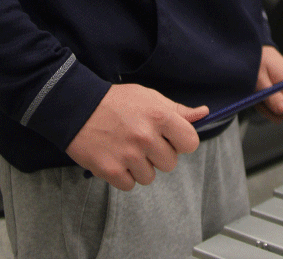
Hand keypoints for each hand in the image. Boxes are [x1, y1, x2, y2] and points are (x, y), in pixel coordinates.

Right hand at [66, 84, 208, 190]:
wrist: (78, 108)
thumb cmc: (117, 102)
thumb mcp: (150, 97)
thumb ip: (177, 110)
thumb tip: (203, 113)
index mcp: (160, 116)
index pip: (190, 143)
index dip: (182, 142)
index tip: (170, 138)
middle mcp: (146, 137)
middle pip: (170, 163)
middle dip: (159, 155)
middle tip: (142, 141)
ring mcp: (129, 156)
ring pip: (150, 176)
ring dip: (140, 166)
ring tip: (127, 148)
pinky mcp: (111, 171)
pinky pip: (130, 185)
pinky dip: (123, 175)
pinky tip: (116, 157)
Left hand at [255, 45, 282, 121]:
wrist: (258, 50)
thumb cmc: (257, 62)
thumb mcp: (260, 80)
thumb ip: (272, 97)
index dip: (275, 113)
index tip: (262, 103)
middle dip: (268, 109)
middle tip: (257, 94)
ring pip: (279, 110)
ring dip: (266, 104)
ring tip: (259, 89)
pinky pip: (278, 104)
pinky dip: (267, 100)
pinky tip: (262, 89)